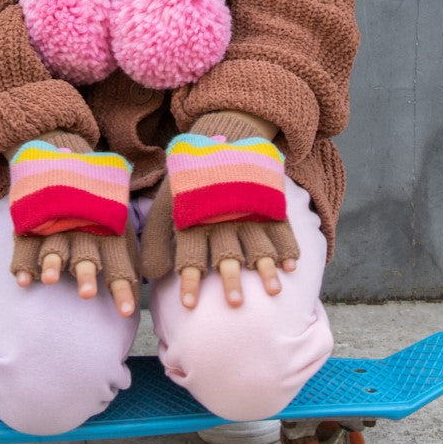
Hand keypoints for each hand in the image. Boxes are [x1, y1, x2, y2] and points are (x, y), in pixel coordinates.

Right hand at [8, 129, 138, 317]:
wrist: (64, 152)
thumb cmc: (98, 199)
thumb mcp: (118, 214)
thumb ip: (132, 245)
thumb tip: (156, 273)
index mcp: (107, 226)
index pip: (118, 260)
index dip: (123, 286)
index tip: (128, 312)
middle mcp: (82, 225)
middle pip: (85, 253)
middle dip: (86, 273)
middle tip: (87, 294)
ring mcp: (55, 221)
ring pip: (54, 245)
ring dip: (53, 263)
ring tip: (50, 280)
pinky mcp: (32, 220)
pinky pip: (26, 242)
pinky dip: (23, 261)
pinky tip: (23, 280)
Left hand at [140, 111, 299, 307]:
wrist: (218, 138)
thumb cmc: (189, 184)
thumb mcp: (167, 205)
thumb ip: (156, 240)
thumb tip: (151, 275)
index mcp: (194, 217)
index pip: (189, 253)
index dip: (188, 279)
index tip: (189, 305)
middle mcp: (221, 215)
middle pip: (226, 251)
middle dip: (230, 278)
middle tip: (235, 303)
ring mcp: (248, 208)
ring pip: (258, 242)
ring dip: (265, 268)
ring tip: (272, 291)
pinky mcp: (267, 201)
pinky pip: (280, 226)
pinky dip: (287, 246)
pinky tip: (291, 265)